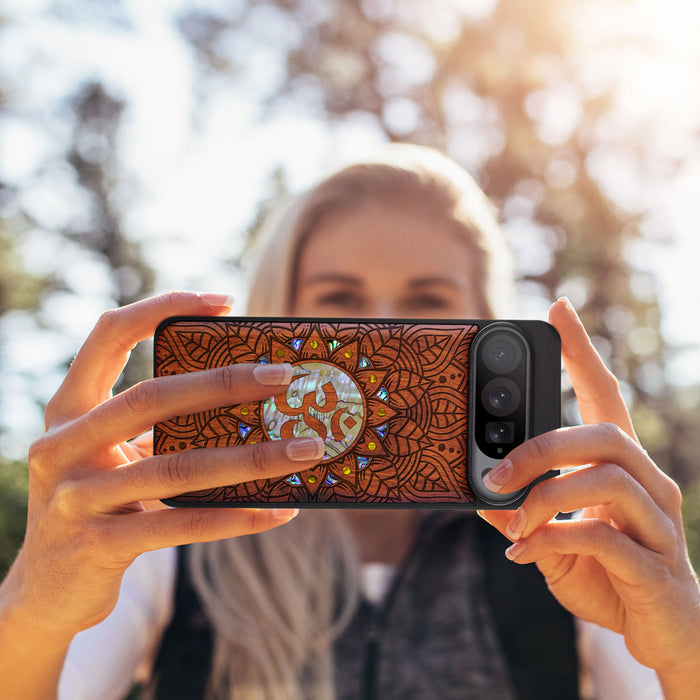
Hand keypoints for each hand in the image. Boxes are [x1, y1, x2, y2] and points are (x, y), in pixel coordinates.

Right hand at [3, 292, 323, 639]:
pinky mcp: (98, 546)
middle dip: (225, 383)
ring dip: (253, 458)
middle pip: (152, 397)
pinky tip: (281, 511)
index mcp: (69, 409)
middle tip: (285, 376)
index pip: (108, 334)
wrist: (47, 591)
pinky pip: (182, 524)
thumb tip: (250, 402)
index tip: (224, 301)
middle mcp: (62, 445)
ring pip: (177, 467)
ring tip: (307, 449)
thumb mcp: (114, 456)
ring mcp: (76, 497)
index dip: (162, 308)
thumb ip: (157, 428)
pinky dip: (237, 517)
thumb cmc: (99, 504)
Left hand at [478, 298, 699, 690]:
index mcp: (622, 468)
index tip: (558, 309)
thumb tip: (480, 495)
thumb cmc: (609, 576)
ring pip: (606, 479)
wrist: (663, 635)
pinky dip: (553, 539)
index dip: (582, 352)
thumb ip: (522, 515)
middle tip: (495, 472)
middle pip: (604, 434)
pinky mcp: (656, 566)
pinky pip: (604, 537)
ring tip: (512, 520)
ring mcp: (659, 523)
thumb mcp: (553, 540)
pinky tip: (525, 554)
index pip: (605, 395)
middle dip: (542, 447)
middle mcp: (649, 484)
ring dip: (545, 496)